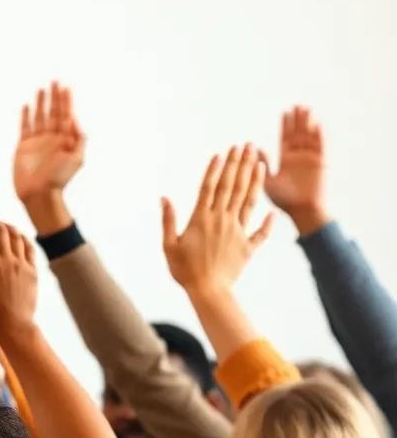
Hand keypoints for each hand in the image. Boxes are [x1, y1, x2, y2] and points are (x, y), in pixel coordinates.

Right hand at [13, 82, 83, 204]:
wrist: (39, 194)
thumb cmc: (59, 179)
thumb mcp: (77, 159)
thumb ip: (79, 139)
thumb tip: (75, 119)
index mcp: (65, 140)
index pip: (67, 115)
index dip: (67, 101)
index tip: (66, 87)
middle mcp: (52, 138)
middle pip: (53, 112)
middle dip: (54, 97)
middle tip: (54, 81)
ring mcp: (37, 142)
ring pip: (39, 117)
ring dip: (41, 103)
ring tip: (41, 89)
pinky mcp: (23, 147)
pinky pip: (25, 127)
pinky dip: (26, 117)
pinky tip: (27, 106)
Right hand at [162, 145, 273, 293]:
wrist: (208, 291)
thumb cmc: (184, 270)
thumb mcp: (169, 246)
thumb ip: (168, 221)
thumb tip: (165, 198)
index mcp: (201, 219)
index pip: (210, 187)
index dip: (216, 168)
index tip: (222, 152)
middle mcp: (222, 220)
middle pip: (232, 187)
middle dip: (238, 164)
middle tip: (245, 146)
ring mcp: (237, 231)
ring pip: (248, 200)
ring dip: (254, 179)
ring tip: (259, 161)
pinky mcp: (247, 246)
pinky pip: (261, 232)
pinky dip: (268, 221)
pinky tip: (273, 209)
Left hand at [263, 106, 327, 235]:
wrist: (301, 211)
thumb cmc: (283, 201)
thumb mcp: (267, 181)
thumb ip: (262, 164)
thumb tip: (253, 148)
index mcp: (286, 161)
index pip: (286, 139)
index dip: (286, 126)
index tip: (284, 112)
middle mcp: (299, 158)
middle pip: (299, 134)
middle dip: (298, 120)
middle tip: (296, 105)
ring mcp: (311, 159)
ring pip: (310, 137)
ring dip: (308, 124)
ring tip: (306, 109)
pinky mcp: (321, 163)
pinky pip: (321, 147)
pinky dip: (320, 136)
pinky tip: (317, 125)